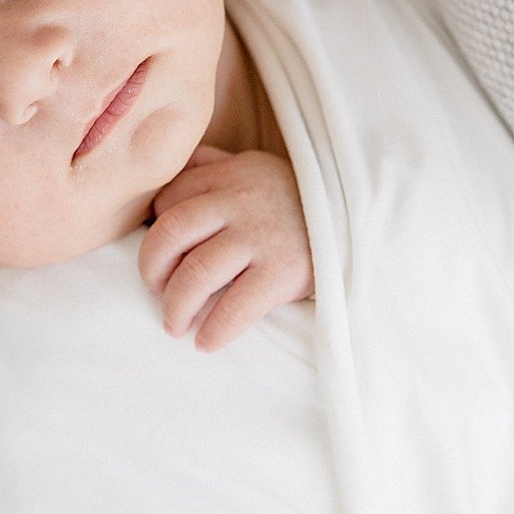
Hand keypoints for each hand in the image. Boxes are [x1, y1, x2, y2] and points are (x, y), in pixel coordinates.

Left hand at [139, 145, 313, 350]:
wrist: (361, 219)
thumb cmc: (298, 201)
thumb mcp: (256, 169)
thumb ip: (212, 169)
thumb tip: (162, 190)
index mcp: (231, 174)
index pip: (169, 199)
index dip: (155, 232)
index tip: (163, 257)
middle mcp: (241, 201)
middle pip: (171, 232)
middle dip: (152, 268)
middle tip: (157, 292)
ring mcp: (261, 236)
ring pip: (196, 272)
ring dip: (176, 306)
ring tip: (175, 325)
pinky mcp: (283, 272)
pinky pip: (235, 307)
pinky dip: (213, 331)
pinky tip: (206, 343)